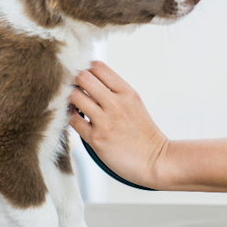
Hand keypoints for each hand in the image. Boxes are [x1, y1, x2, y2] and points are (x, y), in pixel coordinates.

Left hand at [68, 61, 167, 188]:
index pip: (98, 66)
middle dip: (75, 80)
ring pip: (75, 96)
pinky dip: (71, 116)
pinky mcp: (96, 139)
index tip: (85, 78)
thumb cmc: (143, 133)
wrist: (155, 160)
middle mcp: (116, 103)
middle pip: (83, 77)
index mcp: (127, 92)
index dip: (86, 69)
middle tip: (75, 89)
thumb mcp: (134, 103)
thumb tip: (90, 80)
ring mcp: (105, 121)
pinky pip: (73, 120)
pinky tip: (77, 118)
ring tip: (76, 105)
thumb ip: (115, 91)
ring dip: (71, 98)